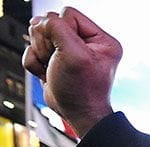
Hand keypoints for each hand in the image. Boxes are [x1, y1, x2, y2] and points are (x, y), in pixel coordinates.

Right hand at [22, 7, 121, 136]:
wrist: (76, 114)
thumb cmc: (82, 90)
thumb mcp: (74, 55)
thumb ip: (58, 29)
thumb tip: (42, 21)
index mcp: (101, 39)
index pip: (68, 14)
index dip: (59, 28)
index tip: (62, 49)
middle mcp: (87, 43)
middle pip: (50, 23)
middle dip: (47, 42)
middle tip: (57, 60)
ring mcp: (69, 51)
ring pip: (39, 35)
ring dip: (40, 53)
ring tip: (53, 68)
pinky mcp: (55, 60)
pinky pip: (33, 51)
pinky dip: (35, 63)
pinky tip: (47, 74)